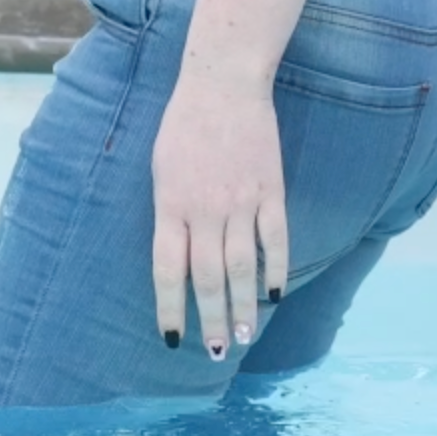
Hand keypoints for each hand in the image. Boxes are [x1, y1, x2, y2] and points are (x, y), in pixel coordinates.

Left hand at [150, 67, 287, 359]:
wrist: (223, 83)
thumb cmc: (184, 124)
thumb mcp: (161, 169)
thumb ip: (169, 213)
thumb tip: (177, 258)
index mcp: (171, 206)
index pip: (168, 270)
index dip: (171, 308)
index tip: (174, 339)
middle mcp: (205, 210)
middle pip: (208, 278)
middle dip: (211, 319)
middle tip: (217, 352)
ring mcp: (240, 202)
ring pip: (242, 267)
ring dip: (243, 306)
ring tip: (245, 336)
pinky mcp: (270, 190)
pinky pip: (274, 239)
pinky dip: (275, 269)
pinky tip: (274, 294)